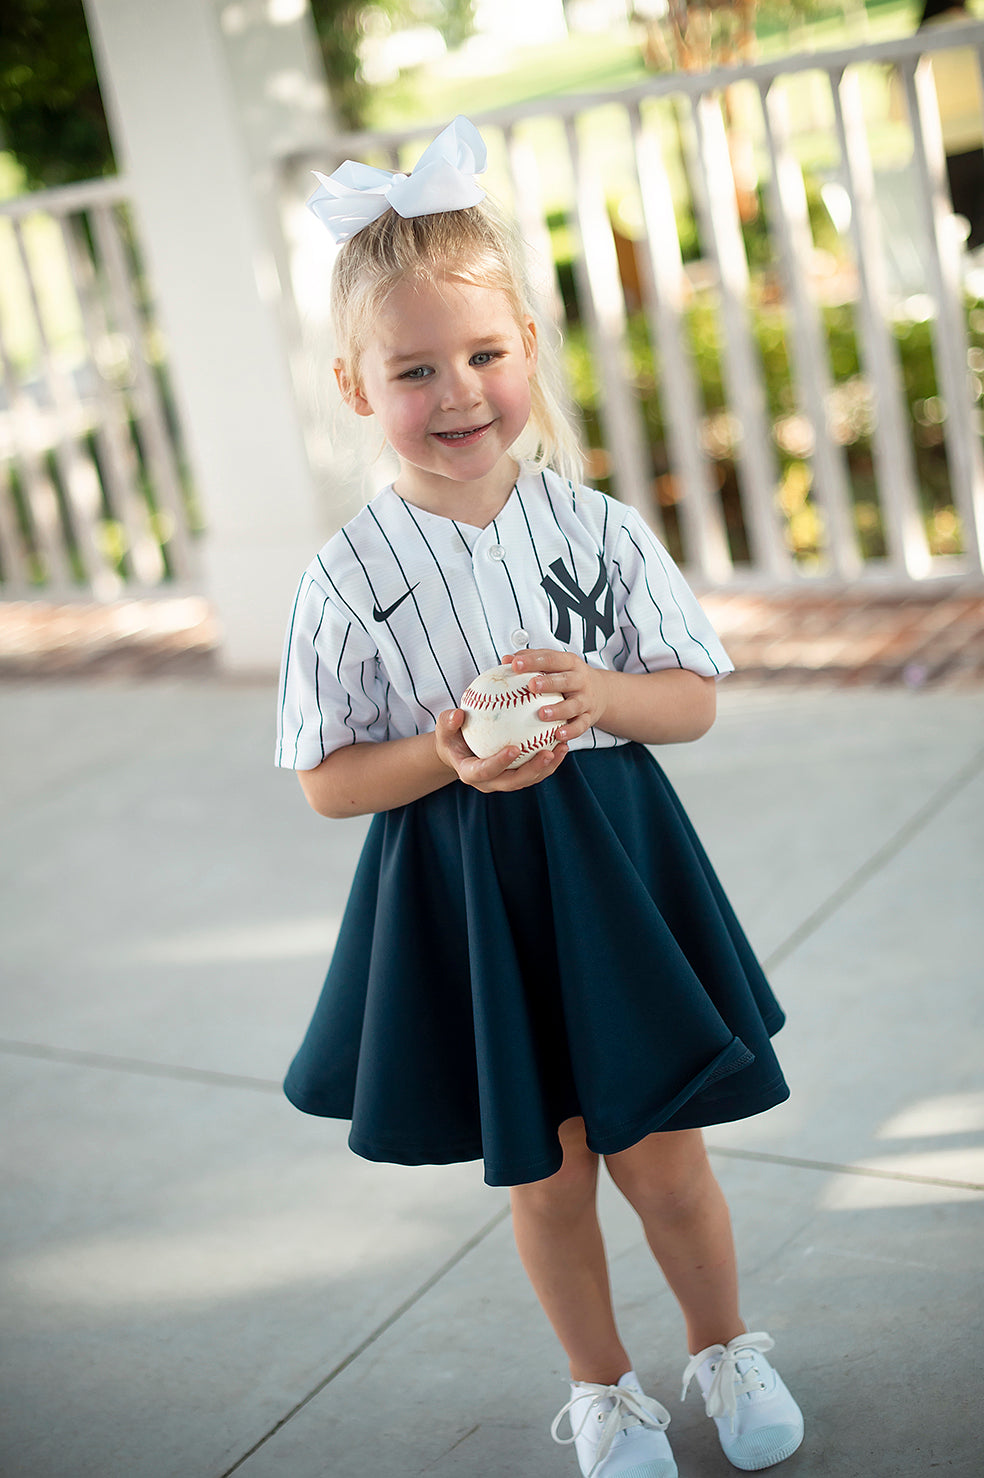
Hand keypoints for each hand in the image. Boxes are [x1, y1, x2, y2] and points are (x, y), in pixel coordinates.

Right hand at [434, 706, 567, 791]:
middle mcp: (489, 783)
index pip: (485, 771)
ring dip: (547, 767)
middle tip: (548, 752)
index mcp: (470, 773)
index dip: (500, 763)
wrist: (459, 751)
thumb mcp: (444, 728)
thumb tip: (457, 714)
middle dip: (532, 770)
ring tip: (562, 748)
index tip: (514, 748)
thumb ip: (448, 721)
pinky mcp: (517, 777)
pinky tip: (562, 743)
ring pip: (529, 779)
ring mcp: (504, 782)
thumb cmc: (451, 736)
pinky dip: (550, 761)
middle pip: (513, 782)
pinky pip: (536, 772)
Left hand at [502, 648, 608, 743]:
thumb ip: (531, 660)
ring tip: (542, 714)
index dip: (533, 661)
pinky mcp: (588, 717)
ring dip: (558, 710)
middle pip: (565, 680)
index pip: (550, 659)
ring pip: (573, 705)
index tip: (515, 664)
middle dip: (549, 682)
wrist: (602, 692)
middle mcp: (580, 680)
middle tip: (531, 686)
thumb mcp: (554, 664)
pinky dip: (570, 731)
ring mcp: (586, 699)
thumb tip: (506, 660)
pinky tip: (557, 735)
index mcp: (569, 663)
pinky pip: (580, 726)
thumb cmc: (567, 676)